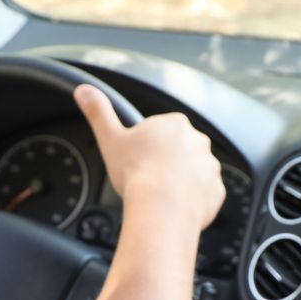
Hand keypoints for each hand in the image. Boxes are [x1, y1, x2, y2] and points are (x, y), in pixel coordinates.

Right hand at [73, 84, 224, 229]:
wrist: (162, 209)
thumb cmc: (136, 173)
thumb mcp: (110, 138)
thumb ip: (98, 112)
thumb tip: (84, 90)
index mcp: (174, 123)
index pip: (161, 130)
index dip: (146, 146)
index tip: (137, 160)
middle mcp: (198, 141)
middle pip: (179, 150)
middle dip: (165, 162)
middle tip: (147, 179)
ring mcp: (210, 166)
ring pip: (193, 172)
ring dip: (180, 181)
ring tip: (160, 196)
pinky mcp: (216, 190)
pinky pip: (204, 194)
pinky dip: (192, 200)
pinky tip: (175, 207)